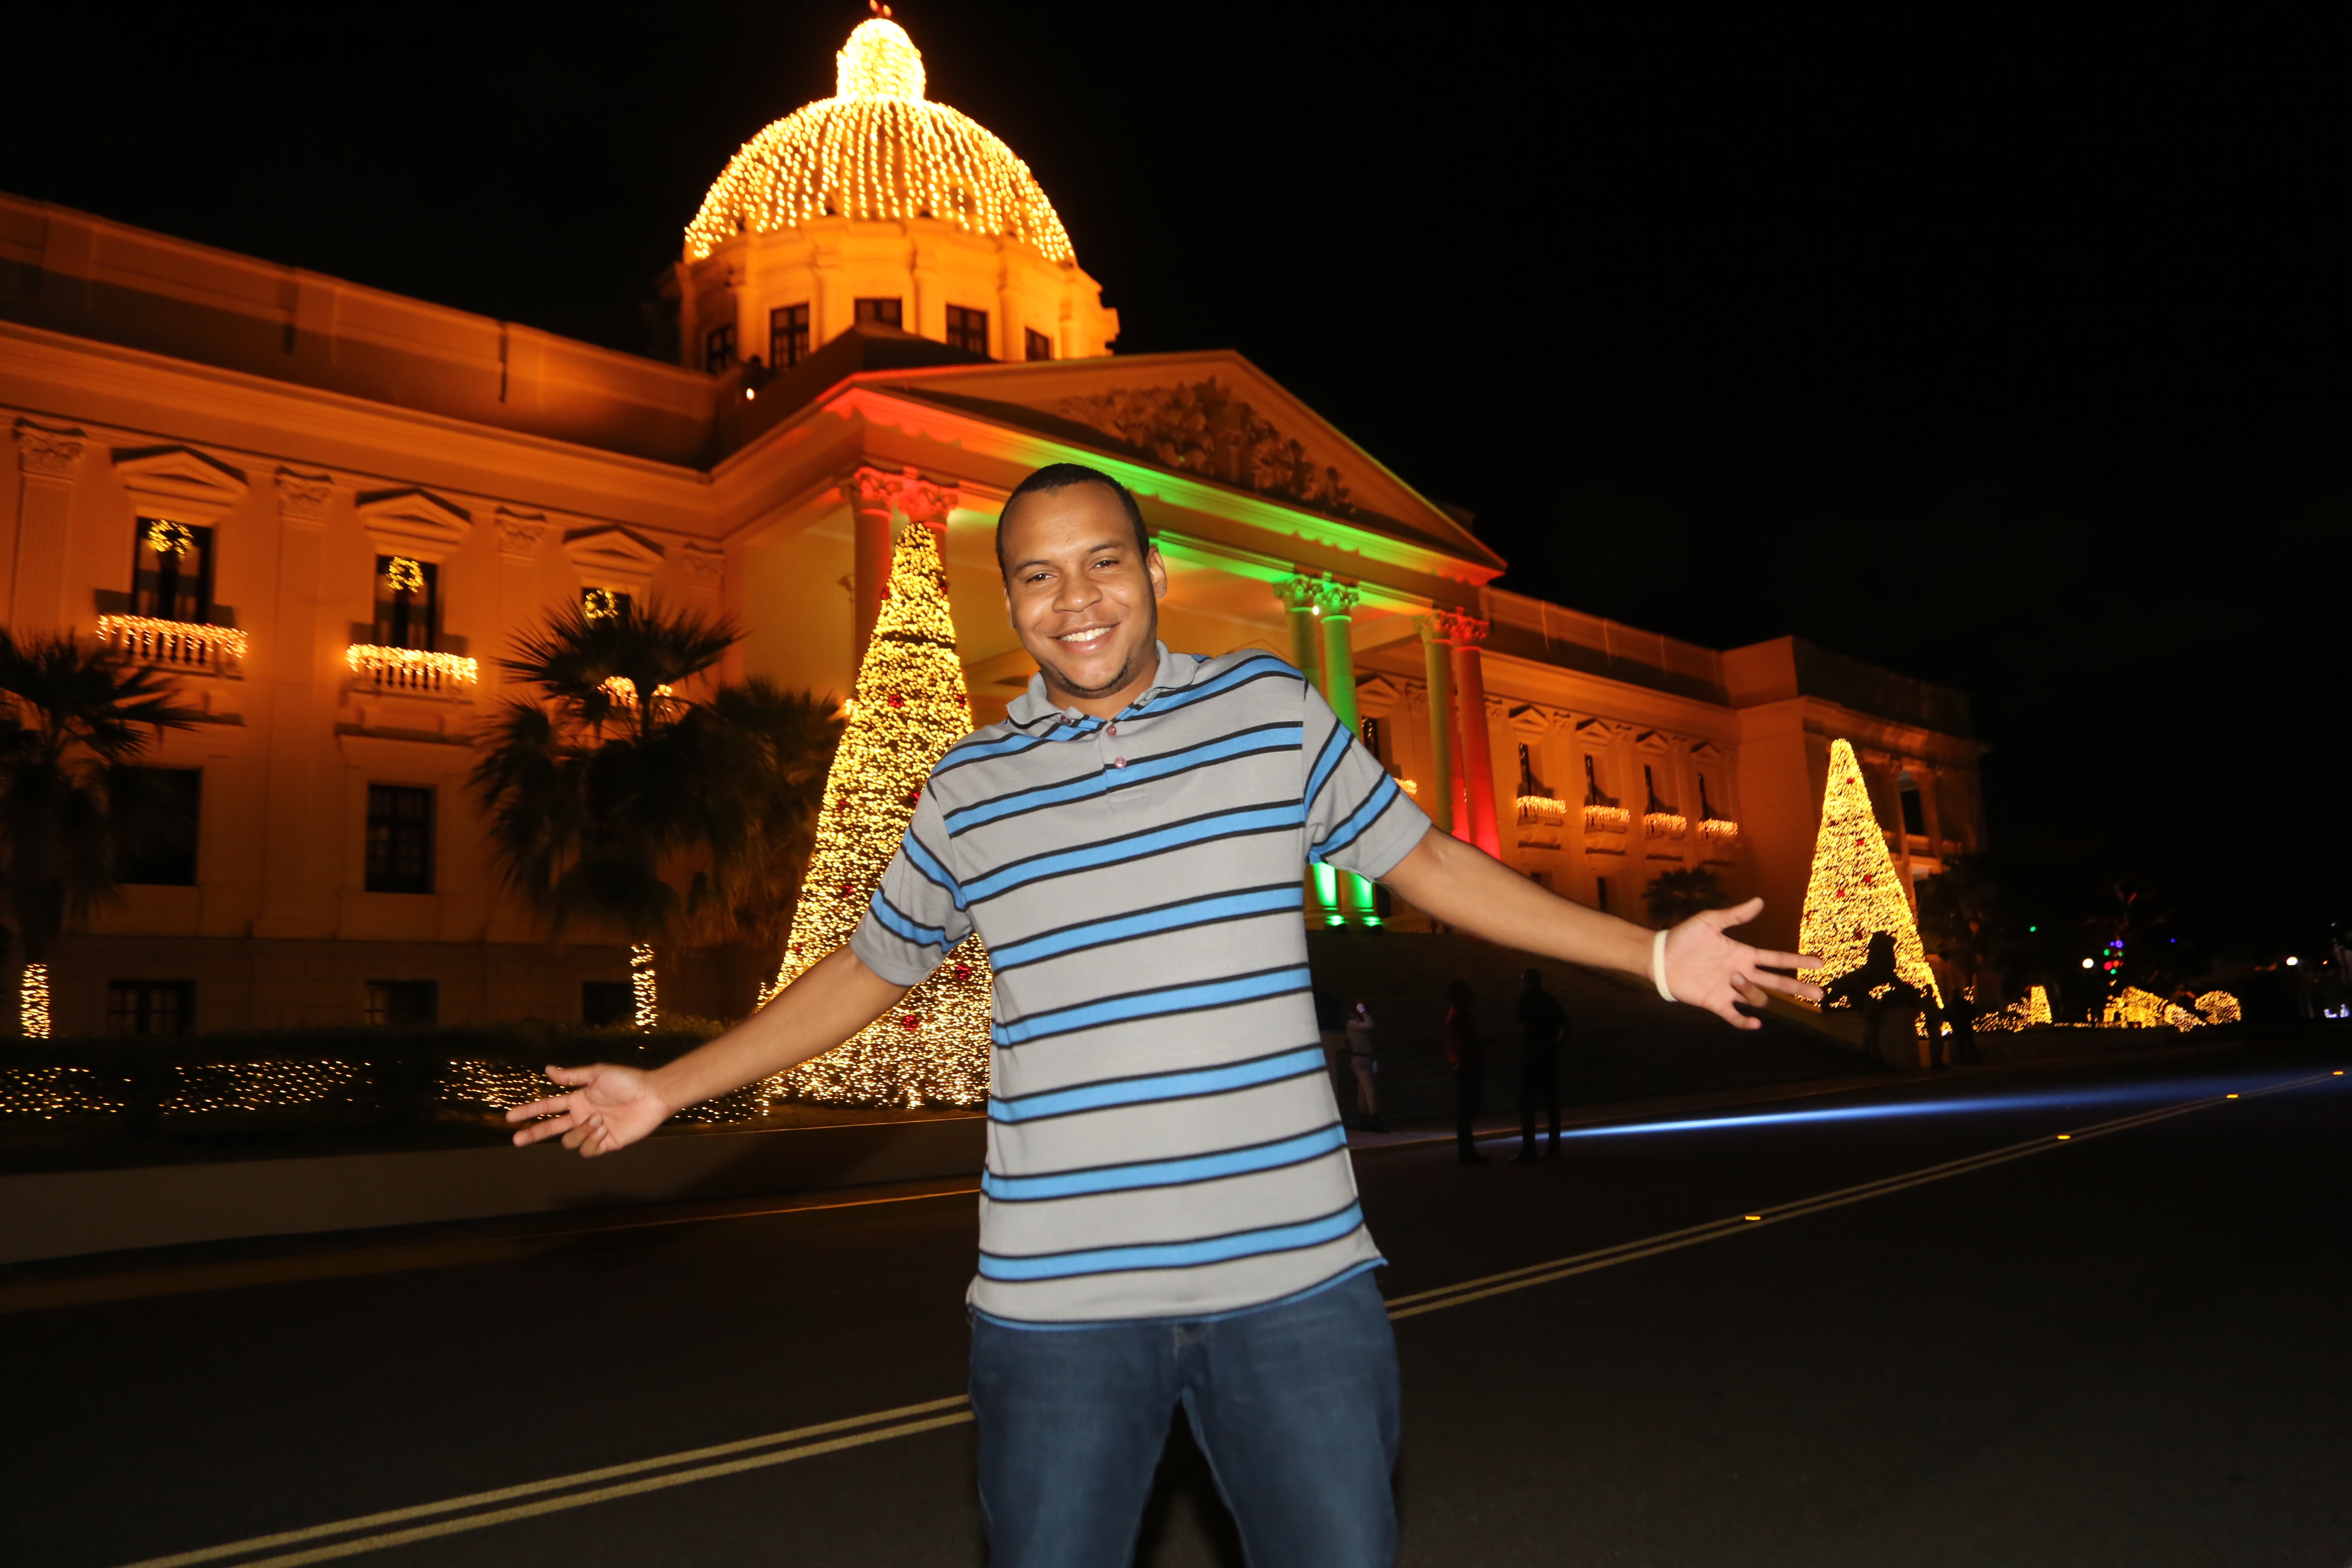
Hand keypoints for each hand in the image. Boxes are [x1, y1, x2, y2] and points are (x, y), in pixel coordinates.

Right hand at [505, 1063, 672, 1156]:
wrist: (652, 1095)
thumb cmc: (628, 1080)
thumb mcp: (597, 1073)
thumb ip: (571, 1076)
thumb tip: (547, 1069)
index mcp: (578, 1100)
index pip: (548, 1108)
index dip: (529, 1112)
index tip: (509, 1117)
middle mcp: (582, 1117)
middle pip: (551, 1129)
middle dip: (533, 1133)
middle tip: (517, 1140)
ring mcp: (593, 1131)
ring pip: (570, 1141)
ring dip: (580, 1131)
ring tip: (598, 1119)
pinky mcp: (606, 1143)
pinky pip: (588, 1150)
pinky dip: (592, 1140)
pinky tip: (604, 1127)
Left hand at [1663, 898, 1823, 1029]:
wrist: (1661, 956)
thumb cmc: (1685, 936)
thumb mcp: (1710, 921)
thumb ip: (1735, 914)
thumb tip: (1760, 901)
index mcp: (1744, 954)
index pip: (1777, 960)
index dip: (1798, 961)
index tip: (1820, 964)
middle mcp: (1742, 973)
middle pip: (1777, 983)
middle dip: (1798, 989)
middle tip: (1820, 995)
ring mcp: (1729, 989)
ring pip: (1756, 998)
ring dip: (1751, 990)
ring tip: (1734, 977)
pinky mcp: (1715, 1002)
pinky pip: (1735, 1016)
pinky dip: (1745, 1021)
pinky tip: (1754, 1023)